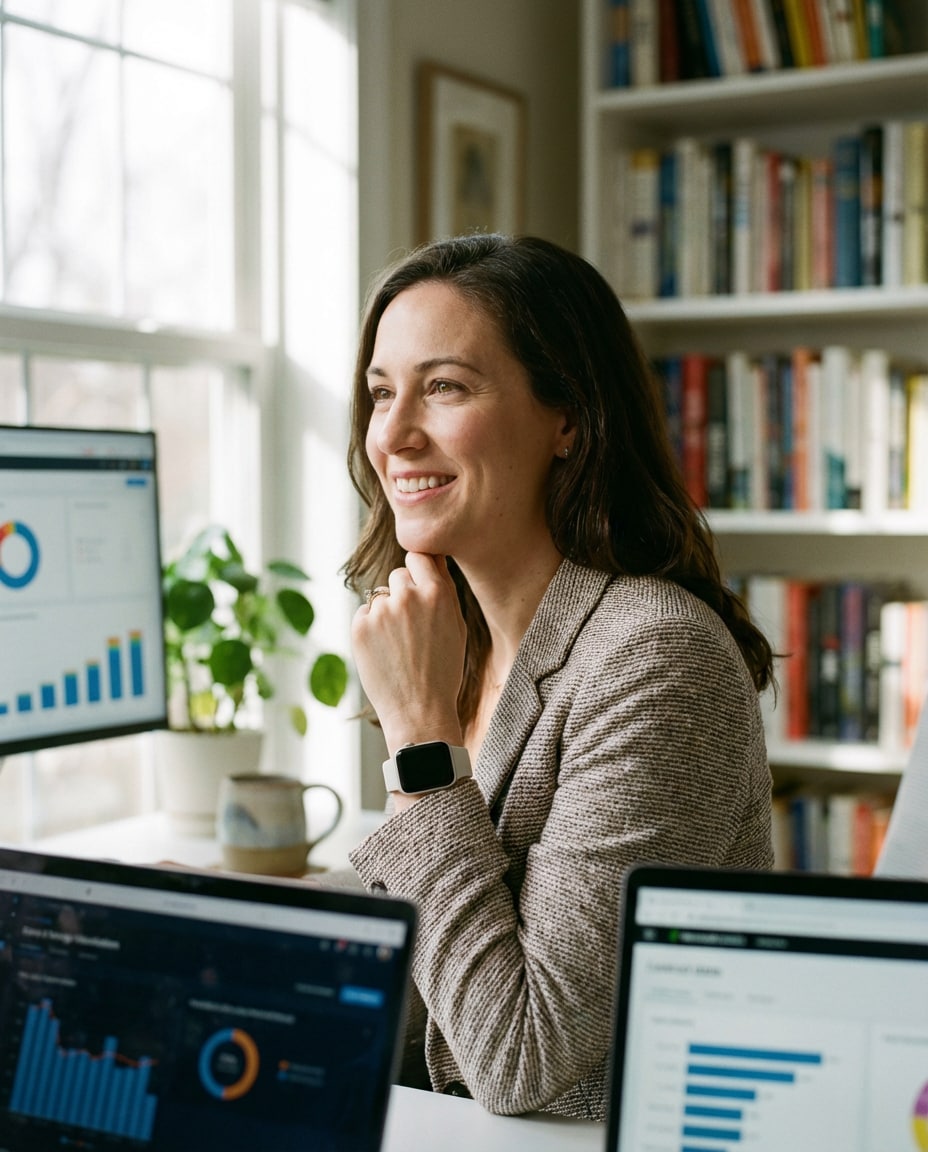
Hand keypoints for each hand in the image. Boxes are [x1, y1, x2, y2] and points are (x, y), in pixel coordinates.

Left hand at [352, 553, 465, 755]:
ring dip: (387, 613)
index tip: (419, 582)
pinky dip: (370, 629)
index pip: (419, 555)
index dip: (419, 570)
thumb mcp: (456, 627)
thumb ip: (444, 590)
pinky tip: (384, 652)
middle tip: (411, 627)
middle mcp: (408, 596)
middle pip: (398, 574)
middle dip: (403, 593)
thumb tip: (432, 558)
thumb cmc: (443, 671)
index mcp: (437, 593)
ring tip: (399, 646)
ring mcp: (381, 611)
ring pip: (380, 597)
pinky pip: (364, 614)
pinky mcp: (359, 626)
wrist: (419, 711)